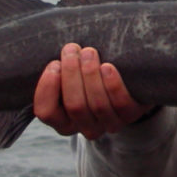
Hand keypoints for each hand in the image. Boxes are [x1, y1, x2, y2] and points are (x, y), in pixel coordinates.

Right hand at [33, 43, 151, 139]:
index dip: (47, 88)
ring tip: (89, 52)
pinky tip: (107, 67)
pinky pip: (121, 104)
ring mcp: (109, 124)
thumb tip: (53, 51)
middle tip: (72, 49)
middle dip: (72, 73)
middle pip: (74, 106)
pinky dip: (112, 85)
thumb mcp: (70, 75)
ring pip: (97, 104)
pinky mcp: (130, 115)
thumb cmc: (89, 76)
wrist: (128, 85)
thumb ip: (58, 69)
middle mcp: (85, 127)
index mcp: (63, 121)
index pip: (46, 112)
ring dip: (90, 75)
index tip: (54, 64)